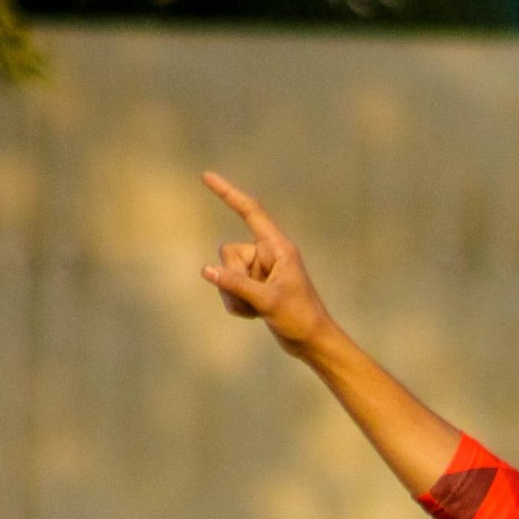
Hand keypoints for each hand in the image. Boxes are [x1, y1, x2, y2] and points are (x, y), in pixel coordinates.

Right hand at [199, 170, 332, 355]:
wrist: (311, 342)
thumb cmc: (299, 318)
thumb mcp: (267, 301)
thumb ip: (235, 285)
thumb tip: (206, 270)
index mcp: (277, 248)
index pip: (250, 213)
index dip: (228, 194)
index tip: (206, 176)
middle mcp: (267, 255)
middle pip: (228, 252)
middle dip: (232, 278)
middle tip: (255, 299)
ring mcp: (260, 271)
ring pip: (225, 273)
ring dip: (233, 296)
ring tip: (256, 311)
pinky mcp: (255, 287)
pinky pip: (229, 288)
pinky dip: (236, 304)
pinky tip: (253, 315)